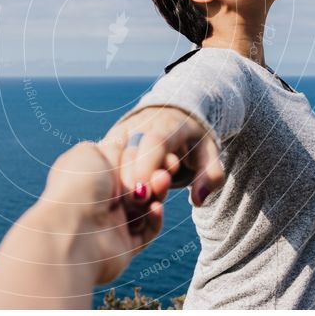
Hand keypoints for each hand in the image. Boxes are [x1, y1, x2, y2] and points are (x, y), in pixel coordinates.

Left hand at [39, 141, 165, 284]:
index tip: (152, 148)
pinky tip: (156, 207)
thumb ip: (111, 147)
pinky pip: (147, 231)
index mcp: (90, 174)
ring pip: (145, 204)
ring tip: (160, 182)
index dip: (139, 154)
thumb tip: (127, 149)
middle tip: (157, 170)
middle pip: (137, 181)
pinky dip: (154, 218)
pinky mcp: (123, 245)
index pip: (123, 159)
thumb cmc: (77, 187)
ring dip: (156, 192)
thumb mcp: (90, 152)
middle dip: (150, 173)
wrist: (70, 233)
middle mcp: (99, 198)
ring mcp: (111, 222)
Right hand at [100, 106, 225, 209]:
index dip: (148, 166)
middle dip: (131, 179)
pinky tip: (115, 197)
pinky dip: (108, 179)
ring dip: (117, 181)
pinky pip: (104, 160)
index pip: (156, 142)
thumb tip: (198, 200)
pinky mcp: (110, 139)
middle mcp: (143, 124)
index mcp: (170, 124)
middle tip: (138, 202)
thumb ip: (210, 175)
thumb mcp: (209, 153)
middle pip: (130, 151)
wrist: (174, 113)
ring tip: (128, 201)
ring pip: (112, 155)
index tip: (145, 193)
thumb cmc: (193, 139)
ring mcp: (124, 130)